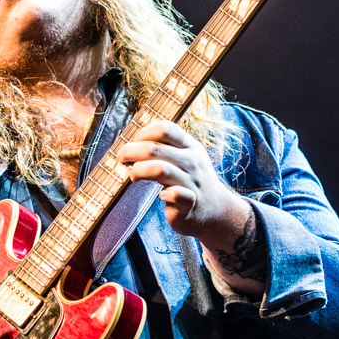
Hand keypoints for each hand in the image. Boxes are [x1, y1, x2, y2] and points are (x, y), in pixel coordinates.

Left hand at [117, 120, 264, 296]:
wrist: (216, 210)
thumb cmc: (191, 181)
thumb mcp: (185, 157)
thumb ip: (165, 148)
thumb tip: (133, 143)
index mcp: (189, 146)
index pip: (165, 128)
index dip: (144, 133)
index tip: (135, 143)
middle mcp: (191, 161)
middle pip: (155, 148)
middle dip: (131, 151)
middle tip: (122, 158)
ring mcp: (191, 182)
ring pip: (161, 169)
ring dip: (139, 170)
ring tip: (132, 176)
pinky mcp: (189, 203)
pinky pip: (176, 194)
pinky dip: (165, 194)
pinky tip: (161, 196)